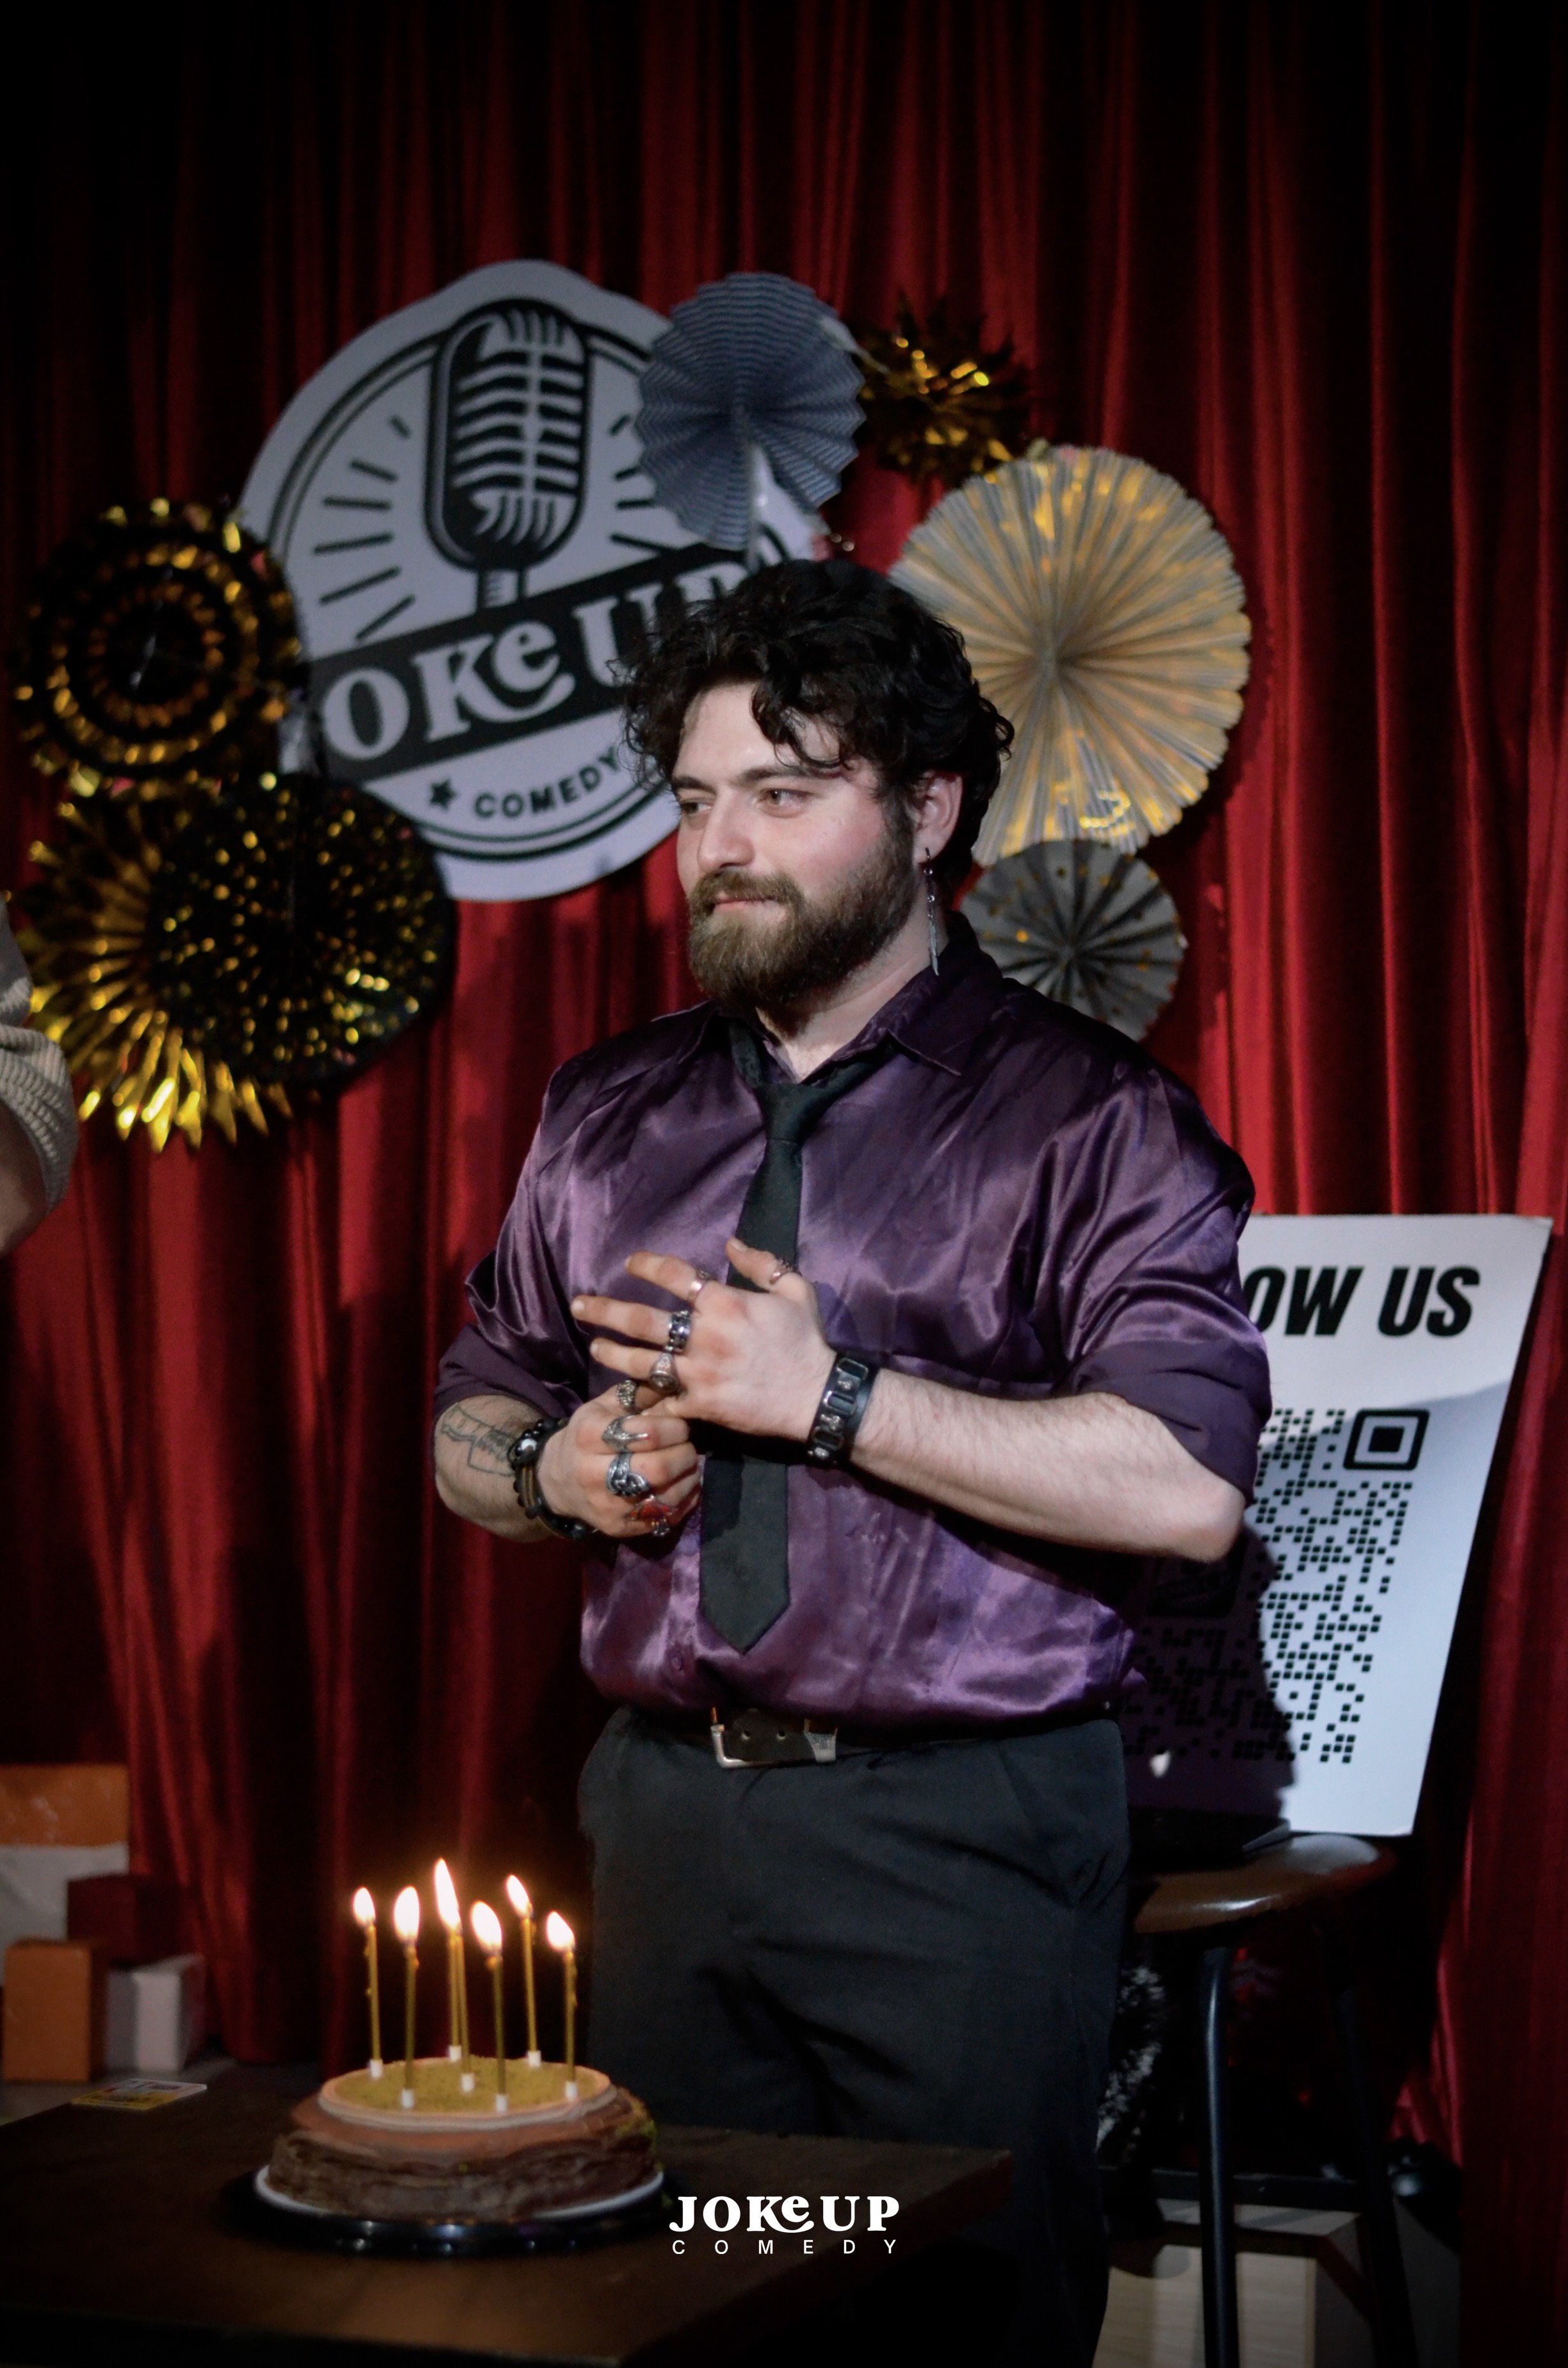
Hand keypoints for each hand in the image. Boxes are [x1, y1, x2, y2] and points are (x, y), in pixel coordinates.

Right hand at [535, 1382, 700, 1538]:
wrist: (557, 1481)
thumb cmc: (587, 1436)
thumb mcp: (604, 1406)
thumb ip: (639, 1393)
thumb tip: (677, 1380)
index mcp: (589, 1435)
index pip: (645, 1433)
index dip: (673, 1427)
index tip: (681, 1425)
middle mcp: (593, 1473)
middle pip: (657, 1468)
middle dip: (684, 1455)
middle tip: (689, 1447)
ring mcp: (607, 1506)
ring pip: (665, 1497)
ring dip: (689, 1479)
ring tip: (690, 1467)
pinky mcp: (619, 1528)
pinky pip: (664, 1518)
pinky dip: (684, 1501)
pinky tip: (685, 1487)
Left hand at [571, 1241, 836, 1442]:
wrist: (815, 1397)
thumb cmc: (807, 1341)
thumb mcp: (795, 1290)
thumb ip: (762, 1263)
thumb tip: (730, 1243)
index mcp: (724, 1303)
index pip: (673, 1274)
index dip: (646, 1265)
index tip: (630, 1263)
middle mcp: (703, 1336)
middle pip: (640, 1319)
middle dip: (604, 1310)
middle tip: (580, 1304)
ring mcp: (697, 1374)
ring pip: (640, 1362)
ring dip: (612, 1352)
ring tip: (595, 1346)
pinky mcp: (699, 1405)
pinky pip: (662, 1400)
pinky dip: (642, 1397)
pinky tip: (624, 1391)